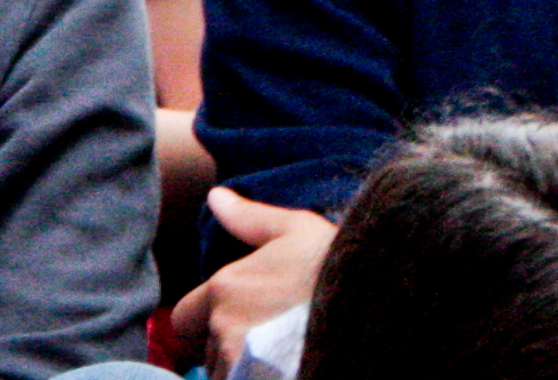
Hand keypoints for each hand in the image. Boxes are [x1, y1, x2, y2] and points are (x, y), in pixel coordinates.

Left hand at [164, 189, 336, 367]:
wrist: (372, 309)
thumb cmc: (335, 268)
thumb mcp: (298, 231)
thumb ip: (250, 217)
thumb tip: (215, 196)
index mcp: (224, 289)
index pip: (185, 317)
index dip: (207, 320)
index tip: (238, 320)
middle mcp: (223, 328)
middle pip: (207, 348)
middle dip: (227, 346)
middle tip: (264, 338)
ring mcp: (237, 363)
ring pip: (225, 371)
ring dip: (243, 366)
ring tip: (278, 353)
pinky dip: (254, 377)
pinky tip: (285, 367)